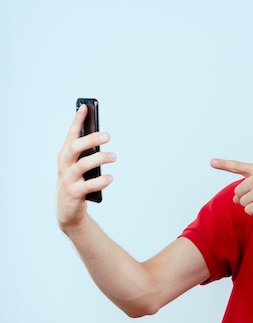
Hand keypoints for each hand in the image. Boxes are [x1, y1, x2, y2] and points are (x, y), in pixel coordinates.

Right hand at [56, 105, 115, 230]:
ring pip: (82, 165)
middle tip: (108, 135)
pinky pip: (88, 185)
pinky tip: (111, 177)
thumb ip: (86, 154)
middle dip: (91, 139)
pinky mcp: (74, 194)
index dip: (77, 121)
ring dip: (100, 159)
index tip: (85, 107)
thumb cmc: (76, 184)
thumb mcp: (78, 167)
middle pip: (75, 147)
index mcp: (65, 156)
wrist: (67, 211)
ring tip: (114, 156)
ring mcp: (68, 180)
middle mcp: (64, 166)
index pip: (70, 135)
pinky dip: (101, 181)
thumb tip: (101, 138)